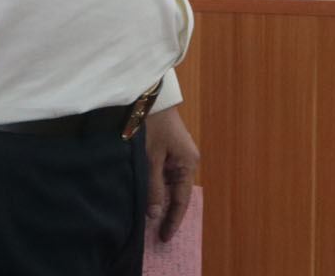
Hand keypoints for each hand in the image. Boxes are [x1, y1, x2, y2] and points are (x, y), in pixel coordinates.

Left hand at [143, 106, 198, 244]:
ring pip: (168, 185)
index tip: (164, 238)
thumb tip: (155, 214)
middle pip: (176, 193)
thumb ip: (153, 187)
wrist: (150, 96)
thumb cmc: (152, 125)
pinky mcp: (168, 151)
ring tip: (147, 218)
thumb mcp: (150, 158)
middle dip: (165, 212)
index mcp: (188, 163)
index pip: (181, 199)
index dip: (173, 220)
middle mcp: (187, 161)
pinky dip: (155, 187)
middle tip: (154, 232)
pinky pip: (163, 175)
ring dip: (158, 199)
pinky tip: (146, 196)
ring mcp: (178, 156)